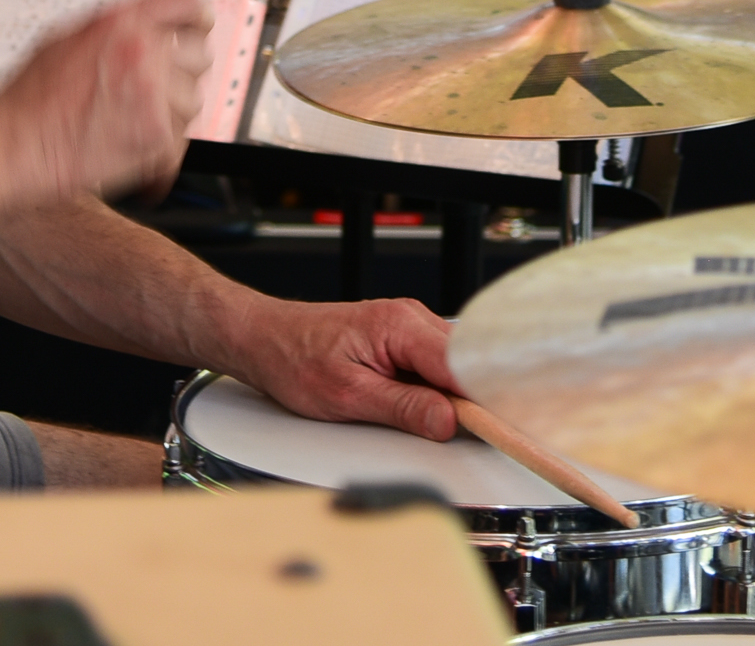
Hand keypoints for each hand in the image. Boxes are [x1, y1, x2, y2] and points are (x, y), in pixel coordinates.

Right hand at [0, 0, 209, 202]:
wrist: (11, 147)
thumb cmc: (28, 100)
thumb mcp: (64, 38)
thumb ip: (113, 27)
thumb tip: (147, 20)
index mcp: (121, 20)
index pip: (188, 1)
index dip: (196, 18)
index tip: (194, 31)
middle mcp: (142, 49)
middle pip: (201, 52)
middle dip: (183, 73)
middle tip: (157, 90)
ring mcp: (152, 91)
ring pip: (193, 100)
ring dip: (170, 114)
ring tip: (130, 124)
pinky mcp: (157, 134)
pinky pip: (180, 142)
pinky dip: (159, 154)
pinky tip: (131, 152)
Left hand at [228, 295, 461, 442]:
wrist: (264, 339)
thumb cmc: (294, 359)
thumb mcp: (347, 396)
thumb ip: (402, 408)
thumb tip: (447, 421)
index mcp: (401, 325)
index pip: (461, 364)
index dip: (479, 400)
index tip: (491, 430)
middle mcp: (411, 318)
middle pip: (463, 365)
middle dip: (465, 402)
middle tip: (459, 436)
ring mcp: (408, 327)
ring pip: (450, 367)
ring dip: (446, 397)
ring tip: (430, 423)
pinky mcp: (401, 340)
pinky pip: (432, 366)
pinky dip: (431, 390)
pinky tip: (419, 408)